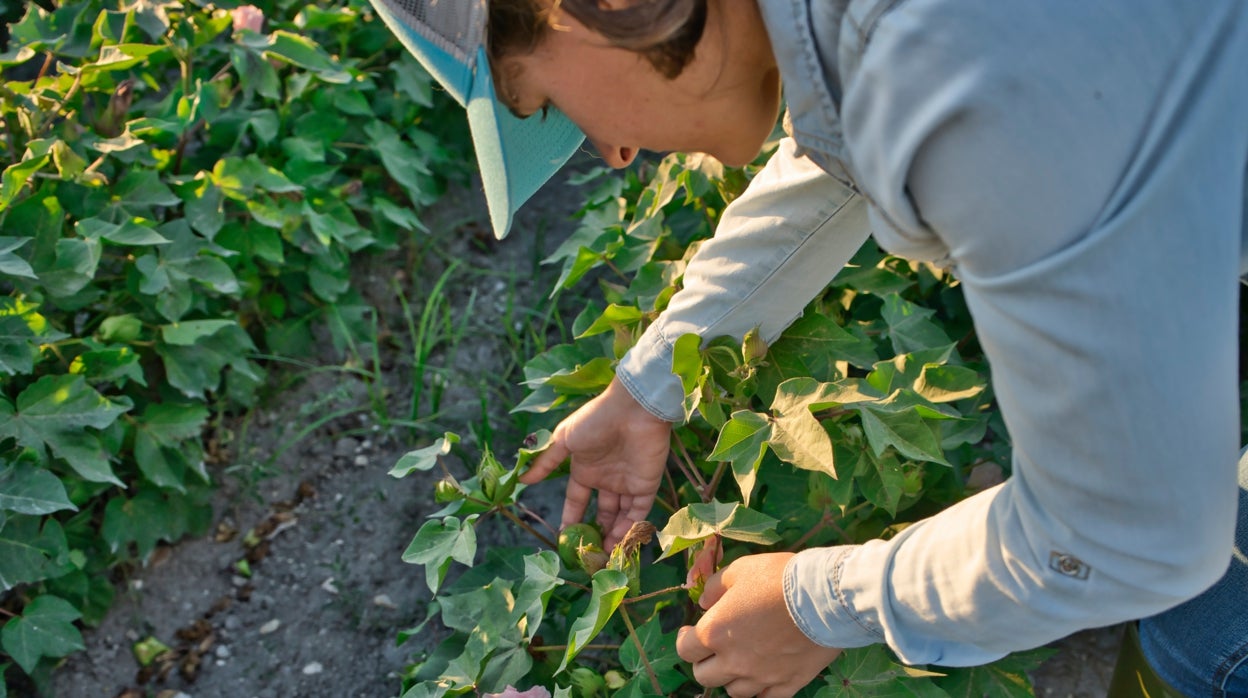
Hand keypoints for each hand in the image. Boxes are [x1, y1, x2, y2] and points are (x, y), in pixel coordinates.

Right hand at [518, 377, 671, 546]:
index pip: (576, 500)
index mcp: (586, 468)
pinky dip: (629, 529)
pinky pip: (638, 514)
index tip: (563, 539)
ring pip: (620, 517)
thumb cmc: (596, 420)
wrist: (633, 409)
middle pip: (601, 513)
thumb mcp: (564, 439)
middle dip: (594, 533)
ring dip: (612, 537)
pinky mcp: (647, 486)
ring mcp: (628, 483)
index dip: (571, 518)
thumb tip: (522, 480)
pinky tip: (618, 544)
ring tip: (602, 558)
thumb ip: (546, 462)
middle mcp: (607, 478)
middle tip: (586, 556)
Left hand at [676, 553, 842, 697]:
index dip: (686, 640)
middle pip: (705, 677)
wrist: (824, 597)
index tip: (691, 633)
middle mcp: (733, 661)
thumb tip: (703, 603)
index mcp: (715, 632)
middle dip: (705, 662)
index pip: (686, 649)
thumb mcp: (740, 570)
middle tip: (715, 649)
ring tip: (740, 663)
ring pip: (734, 692)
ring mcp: (761, 677)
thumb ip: (715, 587)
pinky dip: (761, 690)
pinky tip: (763, 678)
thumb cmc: (778, 578)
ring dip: (732, 678)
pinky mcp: (787, 684)